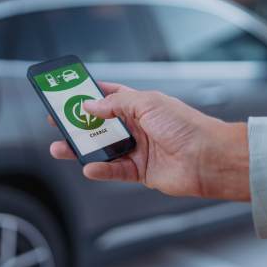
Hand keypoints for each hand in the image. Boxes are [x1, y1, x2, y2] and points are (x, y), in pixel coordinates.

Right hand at [48, 82, 249, 201]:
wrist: (207, 158)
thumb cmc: (186, 125)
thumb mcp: (147, 103)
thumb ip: (116, 104)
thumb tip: (91, 105)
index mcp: (140, 105)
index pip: (109, 96)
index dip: (89, 95)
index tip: (69, 94)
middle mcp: (138, 127)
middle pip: (100, 125)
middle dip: (78, 124)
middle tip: (58, 123)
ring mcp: (138, 149)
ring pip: (103, 150)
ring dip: (81, 149)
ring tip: (61, 148)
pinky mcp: (141, 171)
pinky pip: (115, 171)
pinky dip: (100, 170)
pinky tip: (88, 167)